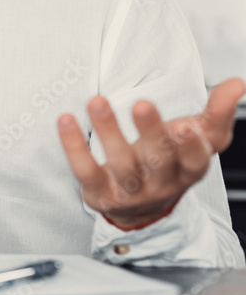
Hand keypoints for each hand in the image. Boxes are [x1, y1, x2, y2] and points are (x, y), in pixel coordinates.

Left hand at [57, 78, 244, 229]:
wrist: (142, 211)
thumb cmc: (170, 164)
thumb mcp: (198, 142)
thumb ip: (216, 114)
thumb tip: (237, 84)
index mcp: (187, 170)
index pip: (195, 161)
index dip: (192, 146)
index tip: (186, 125)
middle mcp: (160, 182)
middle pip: (158, 159)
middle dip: (151, 133)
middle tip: (142, 105)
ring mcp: (129, 191)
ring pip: (121, 163)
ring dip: (108, 131)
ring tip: (97, 101)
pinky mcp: (100, 193)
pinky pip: (86, 170)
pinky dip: (75, 146)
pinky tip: (66, 121)